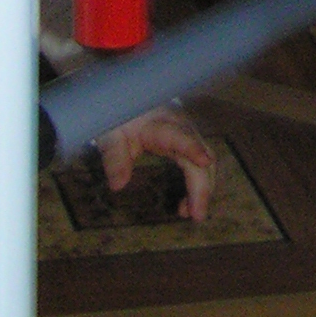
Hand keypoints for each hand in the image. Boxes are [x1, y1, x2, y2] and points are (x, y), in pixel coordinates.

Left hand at [96, 106, 216, 222]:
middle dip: (201, 185)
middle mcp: (180, 127)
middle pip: (199, 156)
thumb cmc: (121, 116)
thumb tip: (118, 186)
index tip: (204, 162)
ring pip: (204, 162)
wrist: (129, 100)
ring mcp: (187, 134)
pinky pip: (198, 165)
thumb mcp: (110, 135)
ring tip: (188, 214)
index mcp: (160, 123)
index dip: (193, 148)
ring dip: (201, 189)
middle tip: (196, 216)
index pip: (179, 136)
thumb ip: (114, 157)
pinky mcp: (188, 142)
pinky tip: (185, 204)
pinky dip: (196, 186)